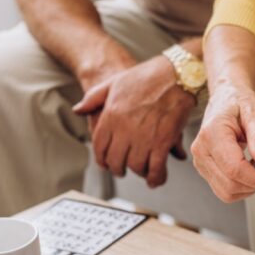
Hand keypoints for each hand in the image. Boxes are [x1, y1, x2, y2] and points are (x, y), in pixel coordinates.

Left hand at [73, 56, 194, 187]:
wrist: (176, 74)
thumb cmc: (146, 76)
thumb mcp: (114, 83)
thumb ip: (93, 98)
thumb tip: (78, 110)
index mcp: (111, 116)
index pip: (99, 147)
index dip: (101, 159)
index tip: (105, 164)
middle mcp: (125, 129)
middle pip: (116, 160)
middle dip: (118, 169)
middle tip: (122, 170)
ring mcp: (144, 137)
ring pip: (135, 166)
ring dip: (138, 172)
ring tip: (141, 171)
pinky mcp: (163, 142)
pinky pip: (156, 167)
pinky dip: (155, 177)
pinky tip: (155, 179)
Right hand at [190, 82, 254, 201]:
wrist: (224, 99)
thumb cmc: (238, 103)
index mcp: (212, 134)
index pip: (234, 168)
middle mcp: (201, 151)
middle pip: (230, 185)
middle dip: (254, 185)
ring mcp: (201, 162)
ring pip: (226, 192)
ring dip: (248, 188)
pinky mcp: (204, 170)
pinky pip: (224, 190)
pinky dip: (241, 188)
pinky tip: (249, 173)